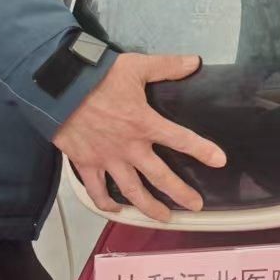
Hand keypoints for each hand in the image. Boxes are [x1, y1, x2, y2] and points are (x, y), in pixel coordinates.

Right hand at [53, 54, 225, 222]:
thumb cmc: (98, 76)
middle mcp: (129, 147)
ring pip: (132, 191)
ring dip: (149, 207)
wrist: (60, 88)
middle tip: (195, 206)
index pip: (180, 139)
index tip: (220, 161)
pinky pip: (96, 190)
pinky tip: (116, 211)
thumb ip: (167, 66)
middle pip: (160, 177)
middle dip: (180, 193)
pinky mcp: (85, 164)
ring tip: (164, 218)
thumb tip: (194, 61)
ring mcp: (107, 159)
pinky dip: (106, 204)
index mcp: (144, 123)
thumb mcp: (137, 65)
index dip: (202, 150)